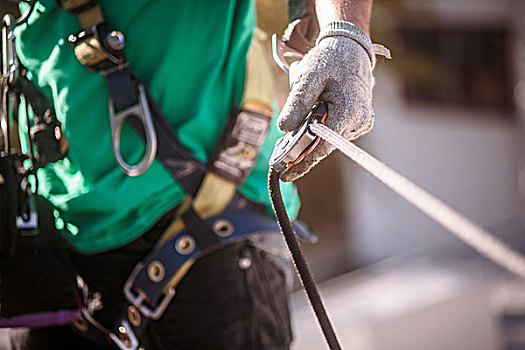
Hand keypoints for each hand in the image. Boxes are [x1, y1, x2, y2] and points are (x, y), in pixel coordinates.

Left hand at [277, 21, 380, 181]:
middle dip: (302, 150)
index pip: (322, 146)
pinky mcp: (359, 122)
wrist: (351, 49)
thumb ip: (297, 104)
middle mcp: (359, 121)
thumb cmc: (329, 60)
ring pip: (329, 141)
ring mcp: (361, 123)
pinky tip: (315, 118)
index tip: (285, 174)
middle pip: (324, 146)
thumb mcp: (307, 77)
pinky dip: (321, 131)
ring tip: (300, 124)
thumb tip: (284, 129)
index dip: (302, 161)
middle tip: (279, 155)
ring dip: (311, 138)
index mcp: (348, 111)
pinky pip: (335, 133)